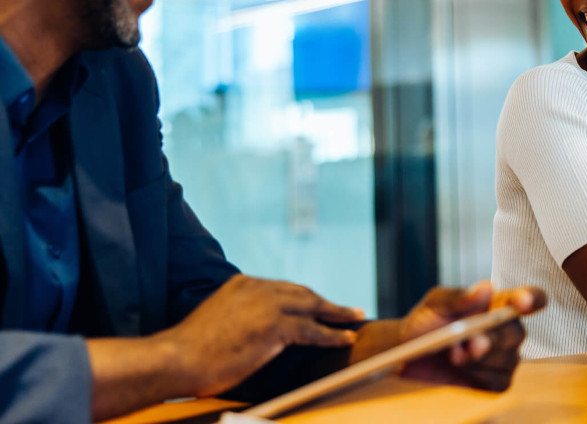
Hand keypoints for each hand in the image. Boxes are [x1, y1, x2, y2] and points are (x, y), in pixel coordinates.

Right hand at [162, 274, 364, 396]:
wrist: (176, 359)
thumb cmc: (189, 351)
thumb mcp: (217, 320)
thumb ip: (239, 316)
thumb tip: (255, 330)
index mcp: (242, 284)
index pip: (283, 289)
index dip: (304, 298)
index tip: (318, 304)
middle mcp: (257, 287)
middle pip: (302, 293)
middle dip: (326, 301)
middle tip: (347, 309)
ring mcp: (267, 305)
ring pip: (312, 307)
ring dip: (337, 313)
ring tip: (355, 318)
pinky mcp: (274, 326)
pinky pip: (312, 330)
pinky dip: (332, 334)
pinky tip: (345, 337)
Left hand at [398, 281, 544, 390]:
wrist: (409, 355)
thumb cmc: (426, 322)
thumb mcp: (435, 304)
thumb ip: (459, 297)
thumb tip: (486, 288)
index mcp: (496, 303)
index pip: (528, 297)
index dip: (531, 299)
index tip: (522, 303)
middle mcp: (506, 329)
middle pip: (517, 333)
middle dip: (493, 339)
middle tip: (470, 341)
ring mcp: (504, 357)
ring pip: (507, 360)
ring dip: (478, 359)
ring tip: (452, 354)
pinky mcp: (496, 381)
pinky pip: (498, 382)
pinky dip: (477, 376)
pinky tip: (460, 369)